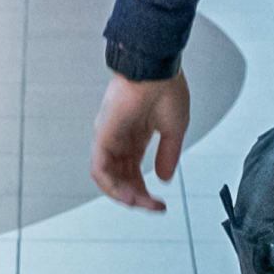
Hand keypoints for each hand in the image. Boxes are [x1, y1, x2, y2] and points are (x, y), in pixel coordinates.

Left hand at [91, 71, 191, 212]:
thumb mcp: (174, 129)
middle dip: (137, 197)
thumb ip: (168, 155)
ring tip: (141, 204)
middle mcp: (119, 139)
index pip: (134, 172)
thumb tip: (164, 177)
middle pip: (121, 178)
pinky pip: (100, 167)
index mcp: (135, 136)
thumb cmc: (166, 87)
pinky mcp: (102, 134)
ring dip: (124, 195)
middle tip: (153, 206)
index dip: (146, 192)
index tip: (161, 204)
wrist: (158, 67)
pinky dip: (111, 185)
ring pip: (108, 177)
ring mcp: (109, 137)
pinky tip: (127, 195)